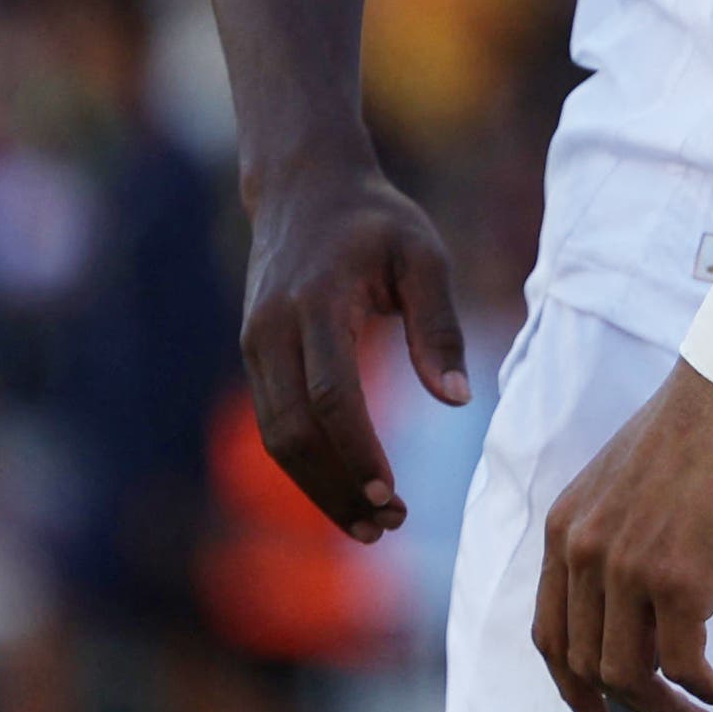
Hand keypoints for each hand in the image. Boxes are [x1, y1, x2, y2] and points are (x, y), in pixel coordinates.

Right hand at [238, 153, 468, 541]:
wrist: (304, 186)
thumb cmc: (377, 220)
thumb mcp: (423, 255)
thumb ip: (438, 326)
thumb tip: (458, 401)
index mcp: (317, 301)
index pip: (330, 393)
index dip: (357, 450)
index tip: (392, 493)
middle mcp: (273, 329)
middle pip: (293, 431)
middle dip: (337, 487)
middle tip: (389, 525)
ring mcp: (255, 344)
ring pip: (276, 437)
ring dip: (320, 488)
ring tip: (372, 524)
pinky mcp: (254, 355)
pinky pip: (273, 423)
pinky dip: (307, 464)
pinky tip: (346, 489)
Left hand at [534, 362, 712, 711]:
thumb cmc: (701, 430)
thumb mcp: (628, 487)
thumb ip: (618, 542)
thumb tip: (645, 609)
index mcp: (565, 530)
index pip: (550, 636)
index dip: (572, 688)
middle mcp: (584, 554)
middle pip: (588, 665)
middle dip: (631, 707)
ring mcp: (628, 568)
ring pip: (632, 675)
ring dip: (670, 711)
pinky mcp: (680, 579)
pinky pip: (684, 663)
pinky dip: (707, 691)